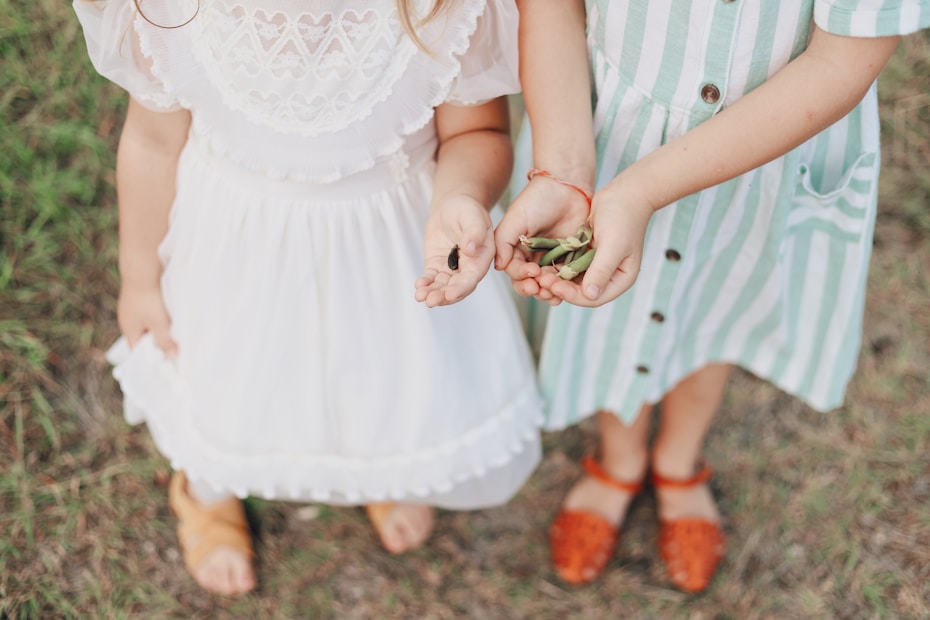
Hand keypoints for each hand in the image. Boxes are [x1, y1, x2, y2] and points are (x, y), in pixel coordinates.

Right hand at [117, 282, 177, 355]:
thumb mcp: (159, 323)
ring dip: (160, 327)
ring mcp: (132, 307)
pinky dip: (159, 315)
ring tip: (176, 330)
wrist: (142, 268)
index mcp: (129, 329)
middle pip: (144, 338)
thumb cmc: (149, 298)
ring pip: (148, 323)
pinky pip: (150, 311)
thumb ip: (165, 340)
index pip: (138, 351)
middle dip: (158, 342)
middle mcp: (128, 319)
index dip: (151, 358)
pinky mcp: (140, 296)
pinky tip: (171, 313)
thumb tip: (172, 357)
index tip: (167, 361)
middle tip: (176, 347)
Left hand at [415, 194, 494, 306]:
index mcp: (482, 257)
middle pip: (457, 286)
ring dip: (433, 293)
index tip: (450, 294)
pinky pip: (431, 278)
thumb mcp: (472, 215)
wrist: (451, 207)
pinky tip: (419, 287)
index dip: (461, 287)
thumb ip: (474, 231)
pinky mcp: (438, 266)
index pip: (472, 277)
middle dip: (444, 295)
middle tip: (431, 301)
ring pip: (443, 286)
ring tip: (421, 296)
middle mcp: (469, 267)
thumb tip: (471, 249)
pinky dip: (425, 284)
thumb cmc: (466, 209)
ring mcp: (452, 268)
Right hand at [493, 177, 590, 300]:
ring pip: (545, 283)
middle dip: (533, 288)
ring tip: (553, 293)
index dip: (521, 275)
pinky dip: (563, 286)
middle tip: (540, 288)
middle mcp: (531, 256)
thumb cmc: (538, 199)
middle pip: (528, 281)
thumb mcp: (516, 218)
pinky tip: (564, 291)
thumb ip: (503, 242)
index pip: (514, 270)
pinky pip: (564, 278)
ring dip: (547, 291)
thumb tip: (499, 266)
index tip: (532, 273)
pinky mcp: (568, 259)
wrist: (568, 187)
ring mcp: (550, 259)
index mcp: (515, 248)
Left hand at [539, 179, 653, 306]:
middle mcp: (609, 276)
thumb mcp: (613, 244)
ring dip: (556, 279)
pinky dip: (557, 267)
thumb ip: (602, 270)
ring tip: (538, 275)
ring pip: (573, 280)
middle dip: (561, 288)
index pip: (594, 298)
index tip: (555, 287)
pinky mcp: (587, 254)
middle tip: (540, 282)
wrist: (625, 192)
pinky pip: (569, 266)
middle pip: (581, 292)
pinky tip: (542, 264)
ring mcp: (597, 265)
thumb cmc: (623, 217)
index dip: (573, 296)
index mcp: (621, 279)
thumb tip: (590, 295)